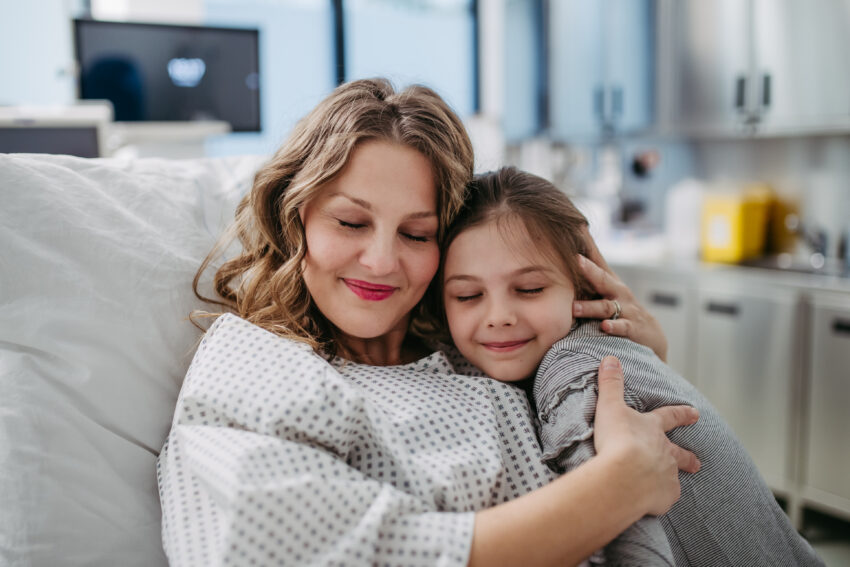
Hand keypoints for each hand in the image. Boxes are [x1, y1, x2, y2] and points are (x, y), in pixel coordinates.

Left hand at [574, 227, 668, 360]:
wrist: (649, 332)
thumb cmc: (619, 307)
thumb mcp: (605, 291)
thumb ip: (587, 277)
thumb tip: (564, 259)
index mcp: (609, 282)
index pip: (597, 261)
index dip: (588, 246)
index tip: (576, 229)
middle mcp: (618, 292)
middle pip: (603, 279)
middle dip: (590, 269)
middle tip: (576, 260)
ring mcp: (625, 309)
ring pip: (606, 306)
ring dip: (590, 307)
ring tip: (574, 308)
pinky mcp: (631, 328)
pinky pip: (622, 327)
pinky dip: (613, 326)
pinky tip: (604, 326)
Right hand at [594, 356, 699, 515]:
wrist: (622, 476)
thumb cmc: (617, 440)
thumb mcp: (610, 406)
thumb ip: (611, 384)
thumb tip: (610, 359)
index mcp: (653, 429)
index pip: (670, 417)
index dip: (682, 414)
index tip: (695, 413)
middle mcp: (665, 452)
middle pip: (680, 454)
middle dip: (689, 457)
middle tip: (698, 462)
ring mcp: (666, 476)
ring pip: (673, 477)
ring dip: (673, 479)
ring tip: (671, 485)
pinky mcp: (663, 497)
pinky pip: (664, 498)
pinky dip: (660, 499)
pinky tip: (654, 502)